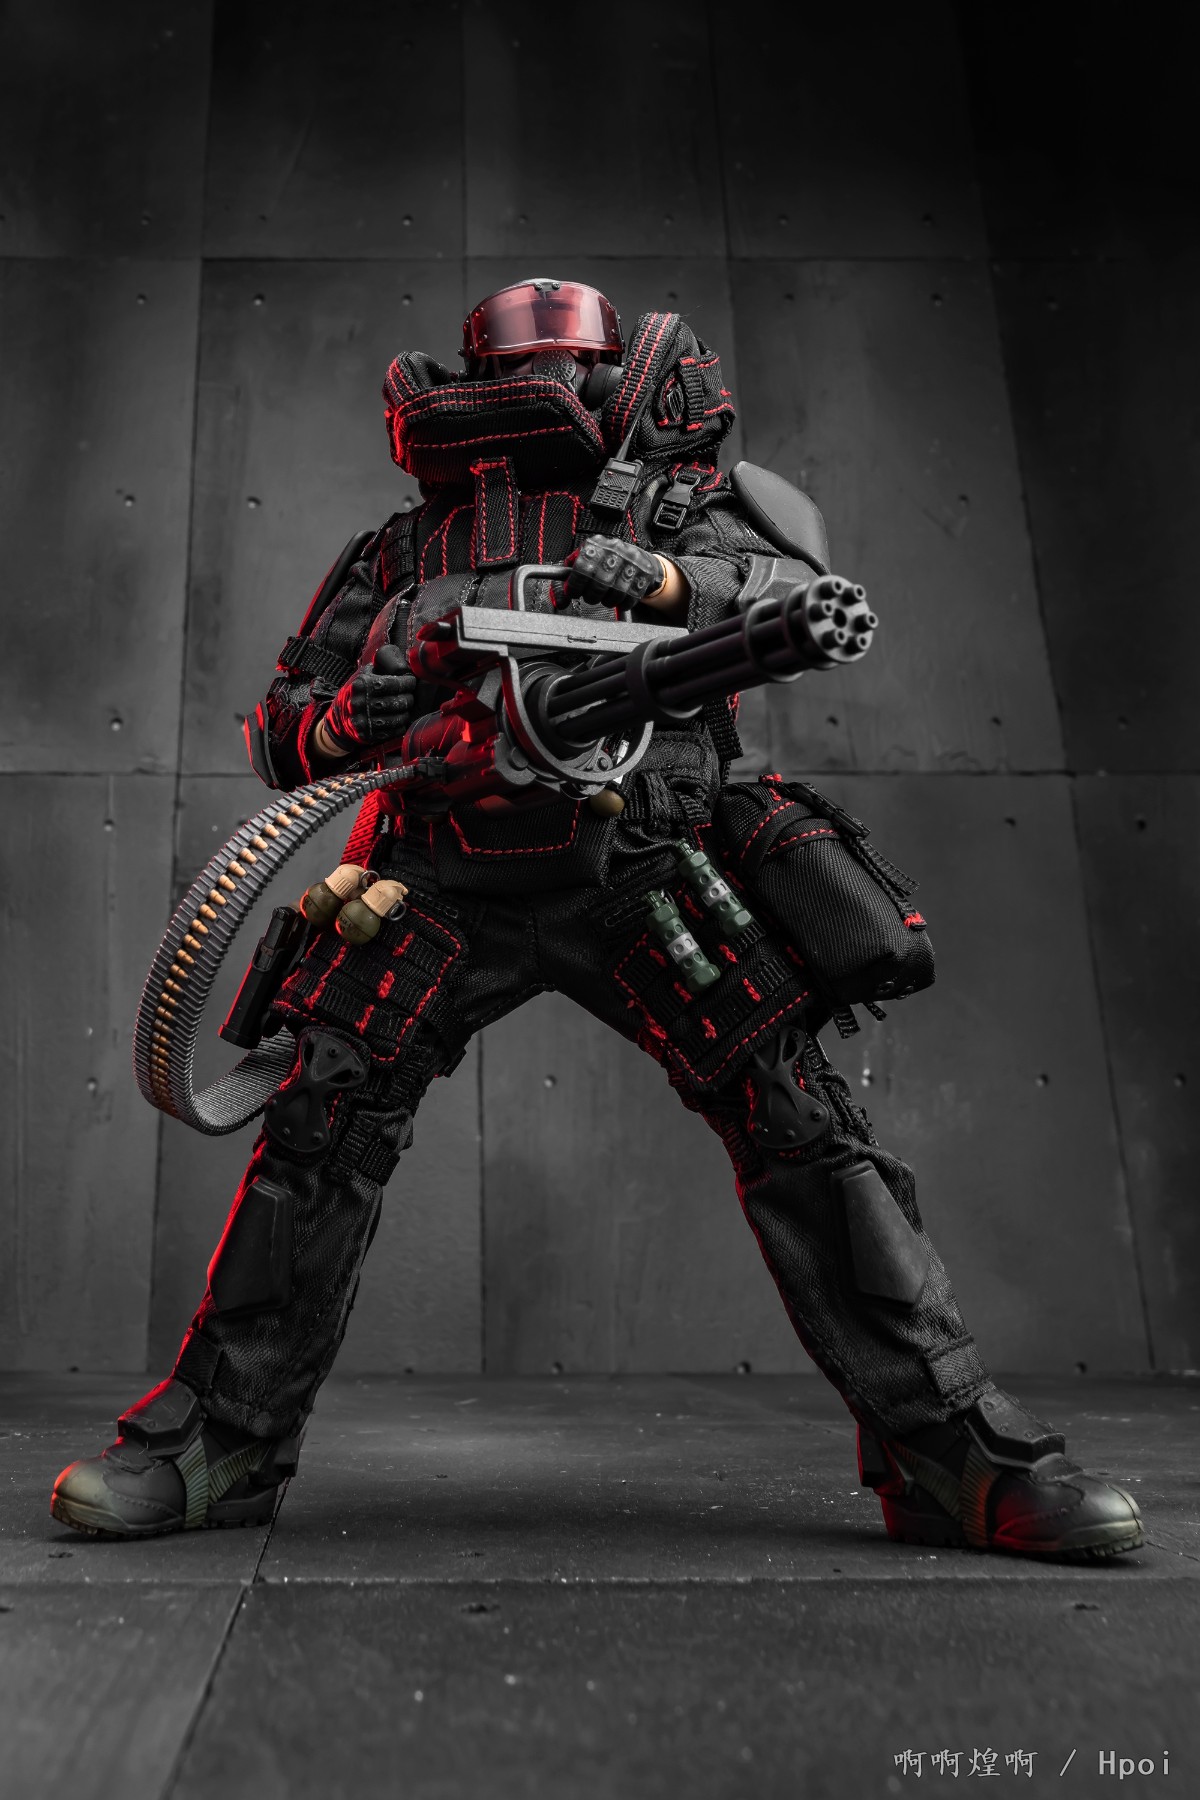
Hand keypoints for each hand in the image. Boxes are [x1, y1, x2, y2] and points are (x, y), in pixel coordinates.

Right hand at [316, 645, 415, 759]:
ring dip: (406, 713)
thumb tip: (404, 662)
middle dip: (409, 698)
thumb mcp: (364, 674)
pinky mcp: (367, 734)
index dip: (408, 683)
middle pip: (398, 702)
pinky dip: (400, 725)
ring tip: (405, 708)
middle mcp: (362, 703)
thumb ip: (381, 666)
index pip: (394, 684)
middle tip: (410, 696)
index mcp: (363, 685)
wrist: (339, 715)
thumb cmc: (358, 691)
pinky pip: (393, 731)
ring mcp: (364, 721)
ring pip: (397, 718)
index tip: (411, 682)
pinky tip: (399, 719)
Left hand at [563, 535, 666, 613]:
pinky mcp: (644, 573)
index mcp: (596, 544)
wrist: (637, 558)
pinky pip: (631, 596)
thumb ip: (567, 579)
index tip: (572, 592)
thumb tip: (559, 599)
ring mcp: (632, 561)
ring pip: (616, 591)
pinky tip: (618, 599)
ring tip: (604, 597)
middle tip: (590, 597)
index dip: (575, 584)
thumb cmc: (606, 561)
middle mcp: (614, 549)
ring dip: (607, 600)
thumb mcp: (583, 563)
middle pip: (600, 581)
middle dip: (591, 595)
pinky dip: (622, 603)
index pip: (582, 567)